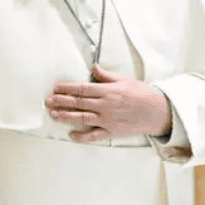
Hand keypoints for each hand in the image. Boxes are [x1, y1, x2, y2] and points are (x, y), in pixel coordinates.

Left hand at [45, 65, 172, 142]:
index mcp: (107, 91)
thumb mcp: (124, 79)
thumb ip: (106, 75)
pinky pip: (94, 135)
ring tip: (54, 114)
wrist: (157, 111)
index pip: (82, 88)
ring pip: (82, 118)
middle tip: (48, 100)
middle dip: (61, 101)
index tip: (55, 87)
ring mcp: (107, 120)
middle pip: (78, 103)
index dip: (66, 88)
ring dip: (66, 116)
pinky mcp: (111, 131)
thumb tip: (93, 68)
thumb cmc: (142, 94)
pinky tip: (72, 135)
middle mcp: (104, 106)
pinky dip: (82, 136)